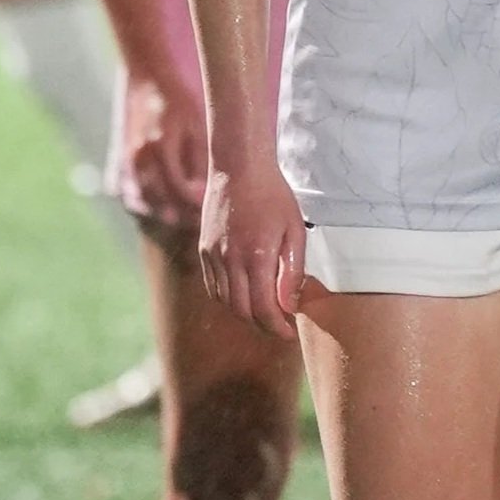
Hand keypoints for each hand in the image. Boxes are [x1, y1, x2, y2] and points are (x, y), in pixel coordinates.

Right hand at [120, 72, 206, 228]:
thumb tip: (202, 193)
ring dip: (159, 213)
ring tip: (181, 218)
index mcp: (162, 146)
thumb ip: (199, 162)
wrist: (149, 79)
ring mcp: (126, 159)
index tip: (208, 211)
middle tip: (198, 221)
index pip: (179, 189)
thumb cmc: (180, 103)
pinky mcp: (120, 160)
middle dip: (180, 215)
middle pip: (159, 200)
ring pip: (140, 201)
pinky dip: (141, 203)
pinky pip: (126, 192)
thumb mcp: (198, 128)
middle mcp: (140, 156)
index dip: (194, 205)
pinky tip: (158, 207)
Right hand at [199, 150, 306, 338]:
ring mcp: (213, 255)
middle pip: (242, 311)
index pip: (263, 309)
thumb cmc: (273, 195)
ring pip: (225, 301)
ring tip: (264, 313)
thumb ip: (292, 271)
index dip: (277, 327)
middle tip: (279, 327)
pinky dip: (228, 298)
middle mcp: (230, 260)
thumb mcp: (294, 230)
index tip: (289, 332)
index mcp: (256, 256)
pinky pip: (213, 286)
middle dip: (262, 326)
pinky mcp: (204, 249)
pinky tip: (244, 295)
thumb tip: (290, 305)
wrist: (239, 167)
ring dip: (245, 314)